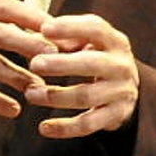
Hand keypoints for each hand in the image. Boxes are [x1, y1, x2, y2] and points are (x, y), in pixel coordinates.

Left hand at [25, 12, 139, 138]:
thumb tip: (29, 35)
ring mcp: (121, 92)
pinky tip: (43, 127)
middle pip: (92, 64)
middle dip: (62, 65)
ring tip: (30, 93)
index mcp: (114, 41)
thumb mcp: (87, 43)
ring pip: (86, 96)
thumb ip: (63, 39)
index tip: (45, 29)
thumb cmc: (96, 57)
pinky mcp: (116, 116)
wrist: (126, 88)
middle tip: (34, 64)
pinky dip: (64, 128)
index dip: (70, 27)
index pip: (96, 28)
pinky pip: (87, 124)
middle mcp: (121, 65)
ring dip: (55, 96)